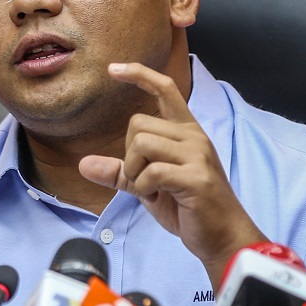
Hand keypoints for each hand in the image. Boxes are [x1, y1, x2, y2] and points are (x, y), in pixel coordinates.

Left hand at [78, 62, 264, 277]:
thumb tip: (83, 165)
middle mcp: (194, 136)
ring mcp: (197, 155)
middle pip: (138, 124)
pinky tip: (157, 197)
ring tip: (151, 189)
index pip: (165, 89)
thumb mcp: (149, 186)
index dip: (139, 74)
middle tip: (144, 180)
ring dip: (135, 172)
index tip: (113, 69)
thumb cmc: (188, 208)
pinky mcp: (196, 176)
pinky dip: (144, 187)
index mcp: (186, 132)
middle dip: (130, 155)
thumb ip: (121, 172)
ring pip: (142, 143)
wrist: (222, 236)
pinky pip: (151, 171)